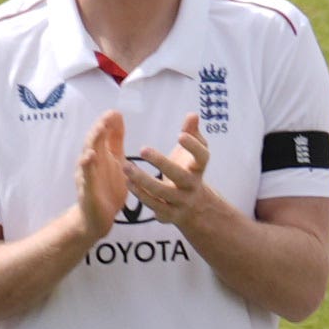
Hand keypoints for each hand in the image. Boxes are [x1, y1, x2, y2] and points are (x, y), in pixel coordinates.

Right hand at [66, 109, 132, 241]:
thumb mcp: (116, 161)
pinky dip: (86, 166)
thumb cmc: (107, 188)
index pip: (103, 135)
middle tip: (107, 117)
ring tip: (99, 130)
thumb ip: (115, 140)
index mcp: (101, 155)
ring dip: (93, 142)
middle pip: (93, 141)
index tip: (115, 113)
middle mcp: (92, 162)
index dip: (108, 123)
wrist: (98, 218)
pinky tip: (89, 156)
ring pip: (87, 155)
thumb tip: (117, 115)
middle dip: (100, 128)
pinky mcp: (86, 190)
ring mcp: (87, 175)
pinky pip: (85, 176)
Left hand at [133, 108, 214, 225]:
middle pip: (180, 176)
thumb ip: (191, 134)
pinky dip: (140, 194)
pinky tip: (128, 182)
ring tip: (126, 166)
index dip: (193, 147)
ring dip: (143, 180)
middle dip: (162, 163)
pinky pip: (154, 205)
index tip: (179, 135)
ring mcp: (181, 202)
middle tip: (142, 149)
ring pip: (163, 193)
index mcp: (199, 168)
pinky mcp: (169, 214)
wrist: (194, 208)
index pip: (203, 157)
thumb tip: (192, 114)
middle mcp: (192, 186)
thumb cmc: (188, 172)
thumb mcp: (191, 154)